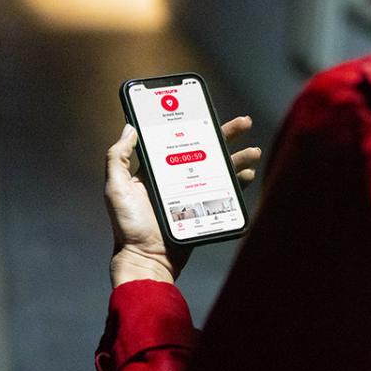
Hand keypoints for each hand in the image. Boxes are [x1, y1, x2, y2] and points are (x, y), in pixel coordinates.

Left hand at [105, 115, 262, 287]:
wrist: (147, 259)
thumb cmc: (128, 225)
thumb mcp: (116, 187)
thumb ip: (118, 157)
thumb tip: (129, 127)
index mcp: (157, 169)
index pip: (179, 140)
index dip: (195, 125)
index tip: (206, 111)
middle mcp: (177, 178)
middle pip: (206, 150)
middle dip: (226, 135)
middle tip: (244, 122)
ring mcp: (193, 193)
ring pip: (220, 169)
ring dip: (238, 158)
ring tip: (253, 151)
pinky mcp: (204, 209)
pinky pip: (225, 192)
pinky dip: (238, 183)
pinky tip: (248, 175)